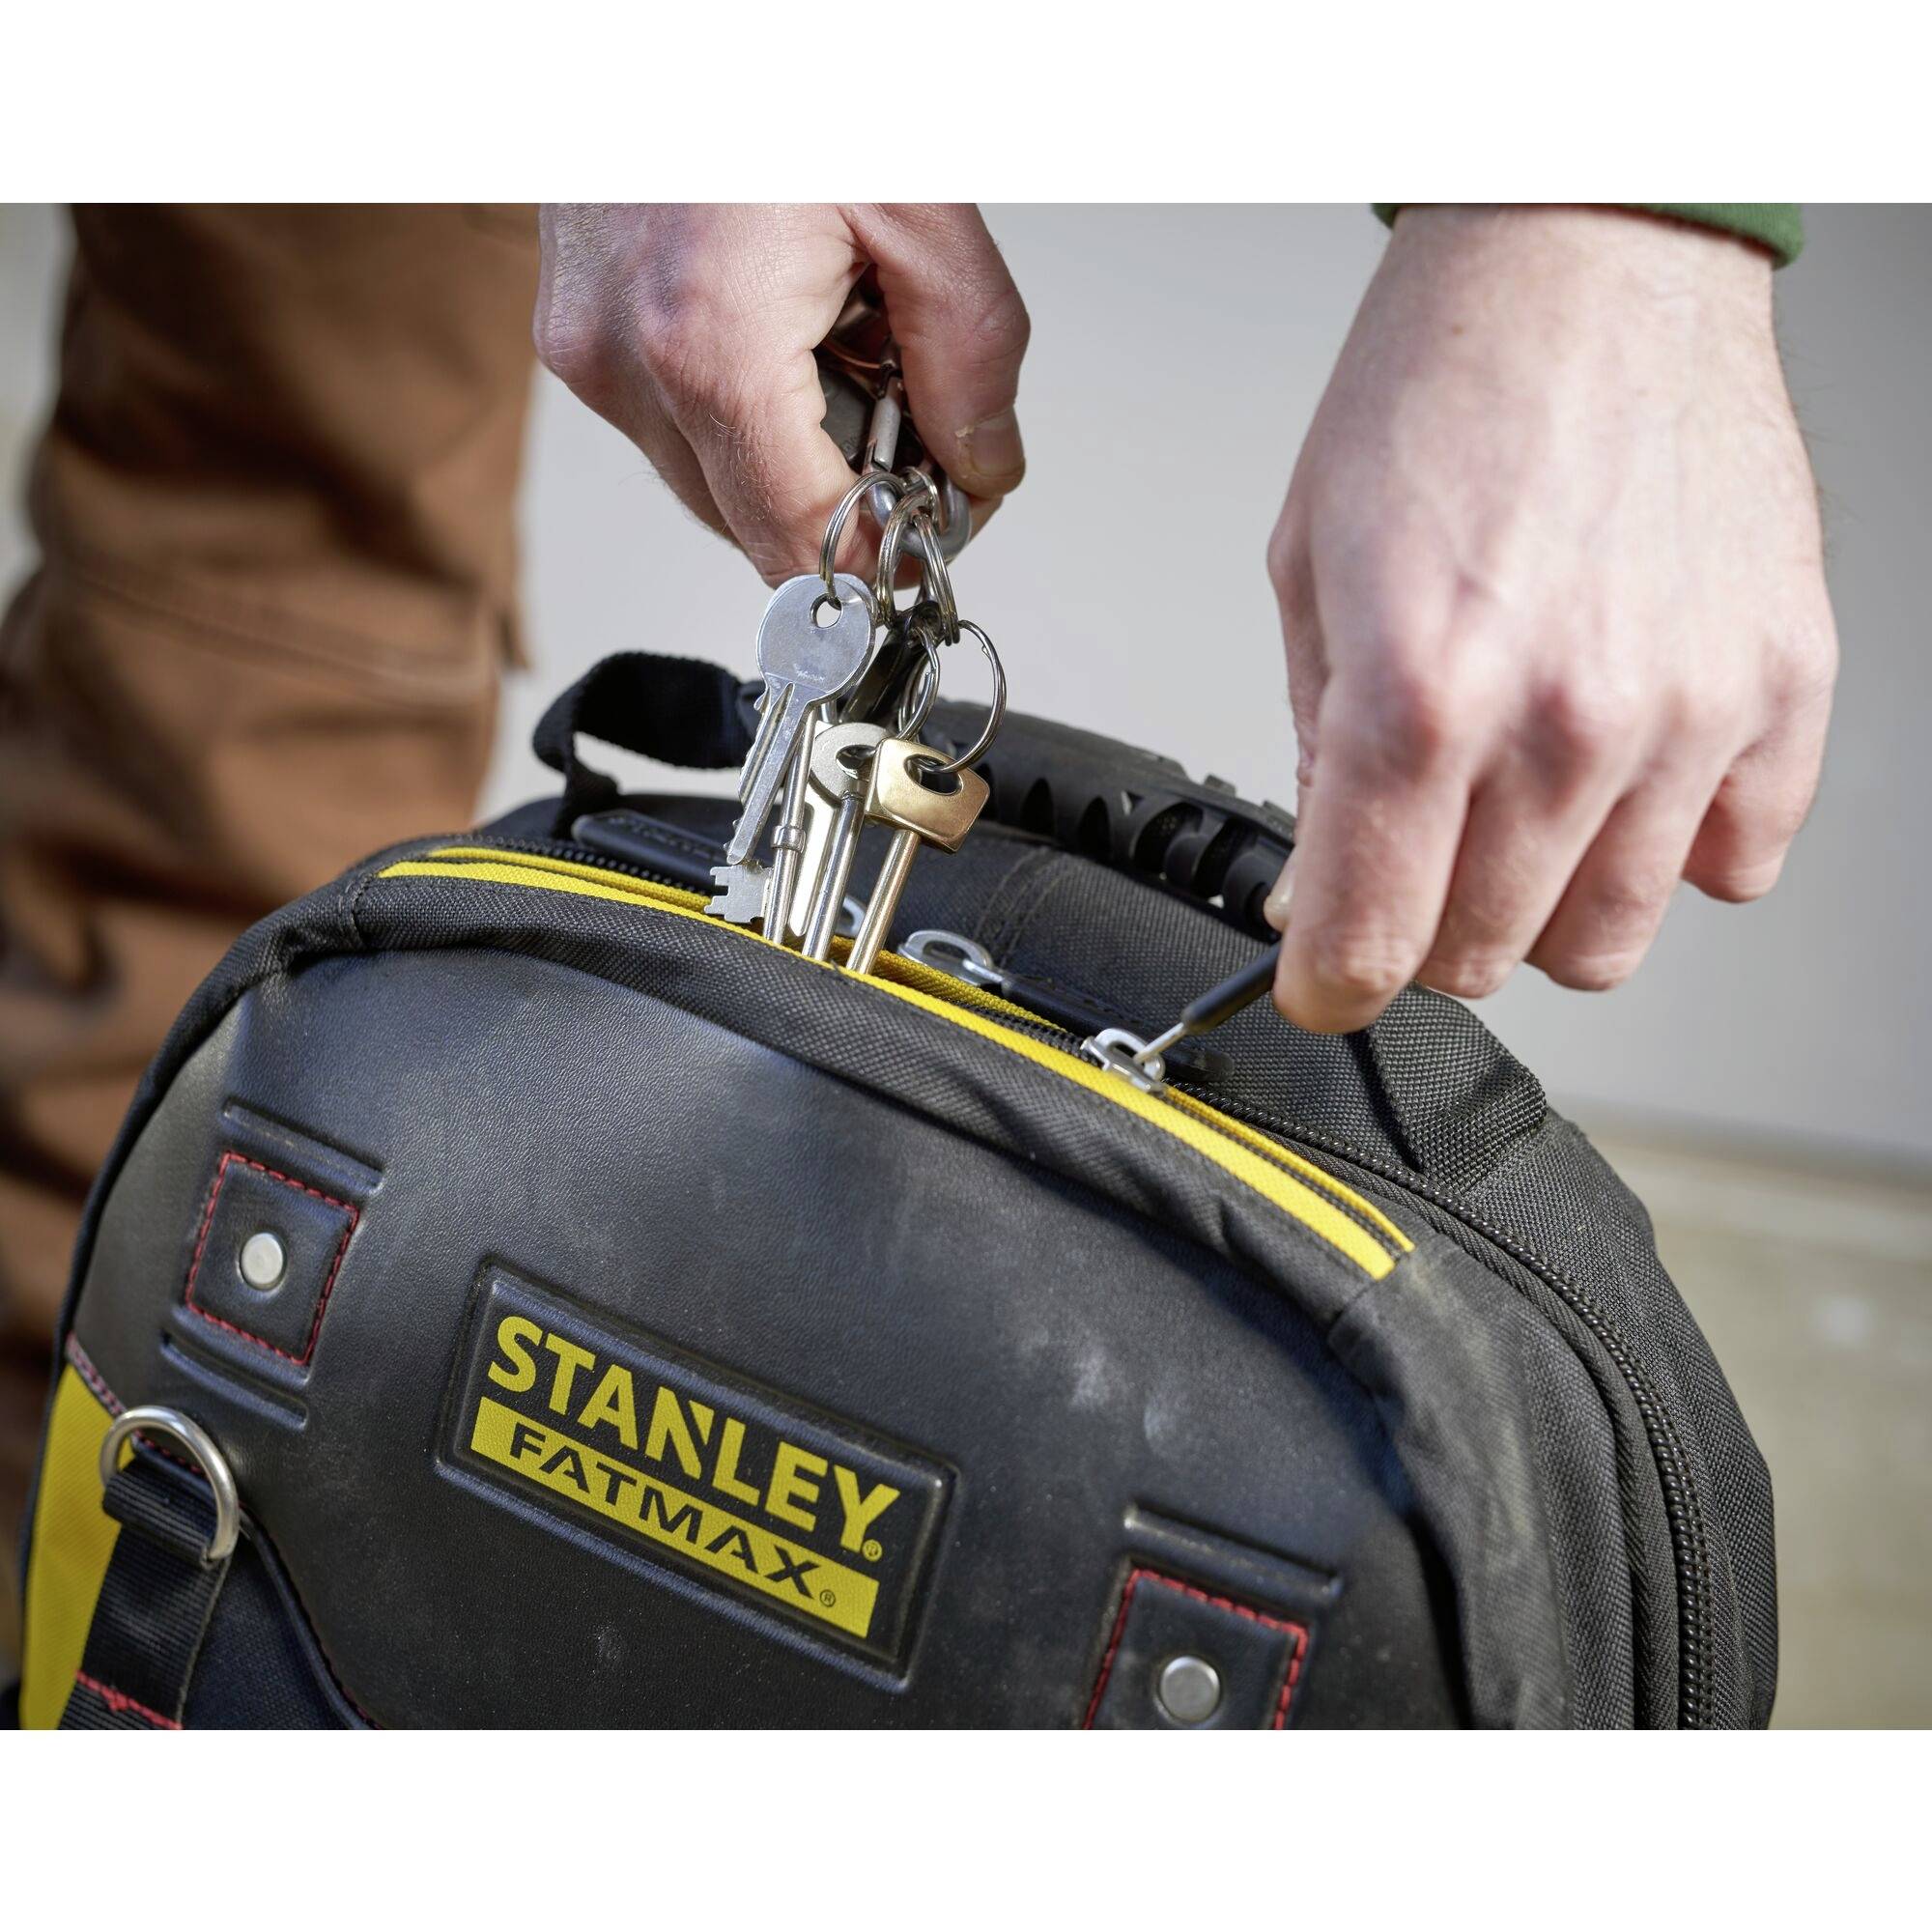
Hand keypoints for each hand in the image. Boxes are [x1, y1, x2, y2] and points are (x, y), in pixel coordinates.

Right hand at [534, 204, 1029, 582]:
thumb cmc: (779, 66)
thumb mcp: (921, 204)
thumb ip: (972, 359)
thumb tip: (983, 470)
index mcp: (707, 344)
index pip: (799, 545)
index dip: (880, 566)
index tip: (934, 552)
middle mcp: (625, 365)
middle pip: (758, 531)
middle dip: (849, 502)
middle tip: (915, 419)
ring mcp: (587, 354)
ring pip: (716, 488)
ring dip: (797, 455)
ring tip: (844, 340)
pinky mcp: (575, 336)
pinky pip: (677, 429)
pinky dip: (746, 408)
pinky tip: (784, 326)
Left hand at [1265, 204, 1837, 1032]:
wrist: (1587, 266)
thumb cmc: (1441, 393)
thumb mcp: (1308, 576)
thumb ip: (1317, 753)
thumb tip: (1320, 885)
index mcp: (1420, 692)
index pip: (1368, 940)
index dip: (1329, 983)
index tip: (1324, 979)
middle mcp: (1563, 721)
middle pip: (1485, 955)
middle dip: (1426, 930)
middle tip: (1414, 857)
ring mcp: (1687, 715)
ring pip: (1606, 940)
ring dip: (1545, 906)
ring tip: (1519, 811)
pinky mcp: (1781, 691)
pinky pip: (1733, 866)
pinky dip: (1670, 849)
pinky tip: (1626, 775)